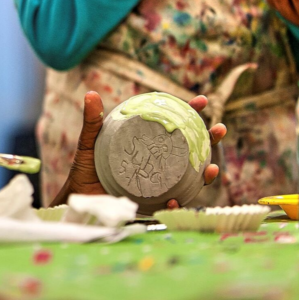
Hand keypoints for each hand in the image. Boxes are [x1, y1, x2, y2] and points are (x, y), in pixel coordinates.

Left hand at [50, 91, 226, 207]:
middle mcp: (157, 162)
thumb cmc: (86, 168)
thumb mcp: (89, 143)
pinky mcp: (152, 204)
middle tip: (220, 129)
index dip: (189, 113)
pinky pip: (169, 205)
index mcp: (146, 143)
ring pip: (189, 178)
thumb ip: (92, 122)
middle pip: (190, 149)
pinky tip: (174, 199)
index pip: (172, 125)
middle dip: (210, 139)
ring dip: (205, 174)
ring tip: (212, 168)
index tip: (202, 101)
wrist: (78, 198)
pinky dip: (175, 203)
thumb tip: (92, 94)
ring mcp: (158, 183)